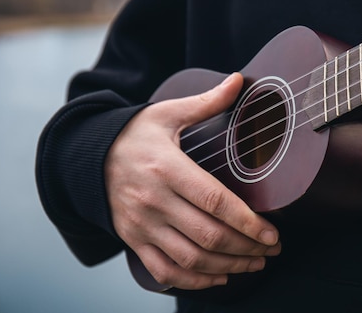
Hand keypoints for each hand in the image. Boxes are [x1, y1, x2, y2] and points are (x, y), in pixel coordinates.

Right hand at [105, 72, 280, 289]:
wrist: (88, 157)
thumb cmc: (135, 134)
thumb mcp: (168, 113)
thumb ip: (206, 102)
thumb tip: (238, 80)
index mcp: (167, 168)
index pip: (214, 202)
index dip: (247, 222)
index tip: (273, 232)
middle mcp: (153, 201)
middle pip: (208, 235)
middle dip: (247, 247)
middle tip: (272, 249)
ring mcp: (142, 225)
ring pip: (191, 259)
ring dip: (229, 266)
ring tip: (255, 262)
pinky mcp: (134, 240)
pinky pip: (166, 271)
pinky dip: (195, 281)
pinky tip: (220, 275)